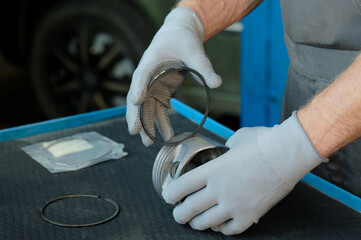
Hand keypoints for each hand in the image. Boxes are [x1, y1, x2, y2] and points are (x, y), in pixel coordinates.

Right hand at [126, 8, 221, 145]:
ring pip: (147, 107)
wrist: (178, 35)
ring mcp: (152, 84)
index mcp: (151, 60)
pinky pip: (159, 108)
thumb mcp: (195, 50)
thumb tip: (217, 83)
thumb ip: (204, 66)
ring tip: (149, 144)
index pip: (142, 75)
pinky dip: (161, 121)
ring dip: (148, 124)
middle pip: (138, 97)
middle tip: (135, 132)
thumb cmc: (182, 40)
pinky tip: (167, 135)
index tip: (136, 101)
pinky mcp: (160, 90)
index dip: (138, 87)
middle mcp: (147, 75)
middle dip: (136, 115)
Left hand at [162, 112, 327, 234]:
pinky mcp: (250, 214)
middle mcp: (219, 190)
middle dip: (179, 215)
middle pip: (188, 210)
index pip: (180, 187)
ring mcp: (234, 204)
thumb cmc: (262, 142)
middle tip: (179, 213)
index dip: (170, 194)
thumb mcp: (235, 140)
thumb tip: (224, 152)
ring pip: (205, 223)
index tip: (169, 196)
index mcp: (212, 170)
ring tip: (196, 221)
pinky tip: (220, 225)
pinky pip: (230, 230)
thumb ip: (224, 149)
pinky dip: (222, 229)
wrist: (288, 153)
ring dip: (197, 223)